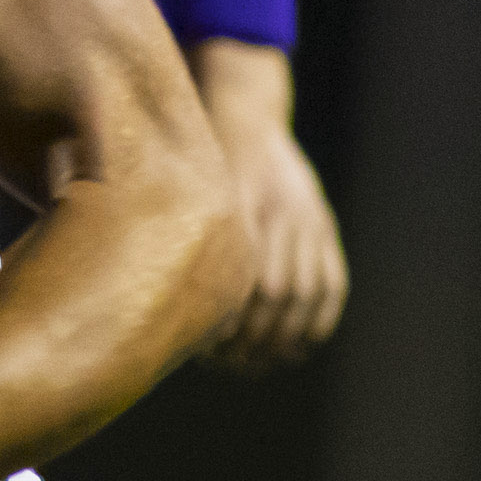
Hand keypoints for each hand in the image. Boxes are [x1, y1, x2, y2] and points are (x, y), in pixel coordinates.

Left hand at [192, 41, 348, 368]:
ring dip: (285, 334)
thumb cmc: (193, 160)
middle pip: (278, 292)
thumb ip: (168, 234)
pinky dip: (318, 320)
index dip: (229, 323)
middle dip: (255, 336)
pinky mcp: (323, 226)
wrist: (244, 117)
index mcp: (243, 203)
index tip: (206, 351)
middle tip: (227, 363)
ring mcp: (309, 219)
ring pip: (308, 291)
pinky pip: (333, 282)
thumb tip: (147, 299)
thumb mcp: (177, 188)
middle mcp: (282, 212)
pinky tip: (295, 346)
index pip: (244, 280)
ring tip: (256, 361)